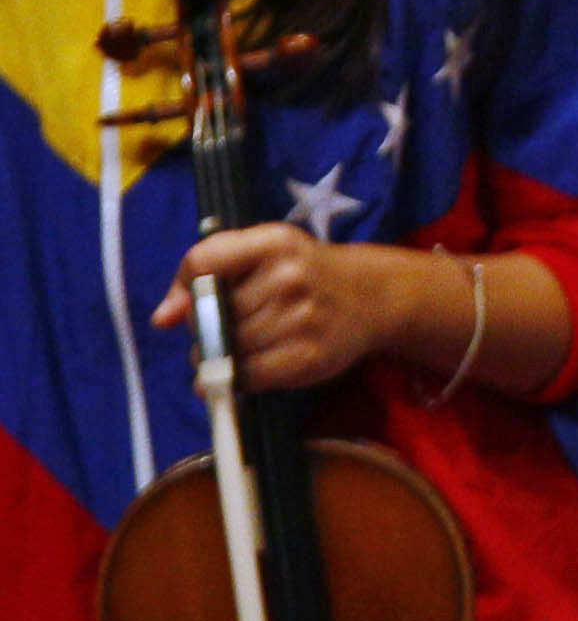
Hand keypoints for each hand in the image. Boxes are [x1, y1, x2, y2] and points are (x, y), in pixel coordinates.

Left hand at [157, 226, 409, 393]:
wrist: (372, 296)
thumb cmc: (302, 273)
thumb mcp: (259, 253)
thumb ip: (203, 273)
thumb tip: (162, 319)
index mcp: (274, 242)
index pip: (204, 262)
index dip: (186, 289)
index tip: (190, 306)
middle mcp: (290, 277)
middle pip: (211, 314)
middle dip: (207, 327)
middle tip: (229, 326)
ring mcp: (303, 319)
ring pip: (227, 349)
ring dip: (221, 357)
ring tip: (244, 346)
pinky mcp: (308, 357)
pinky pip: (248, 376)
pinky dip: (238, 378)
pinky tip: (250, 368)